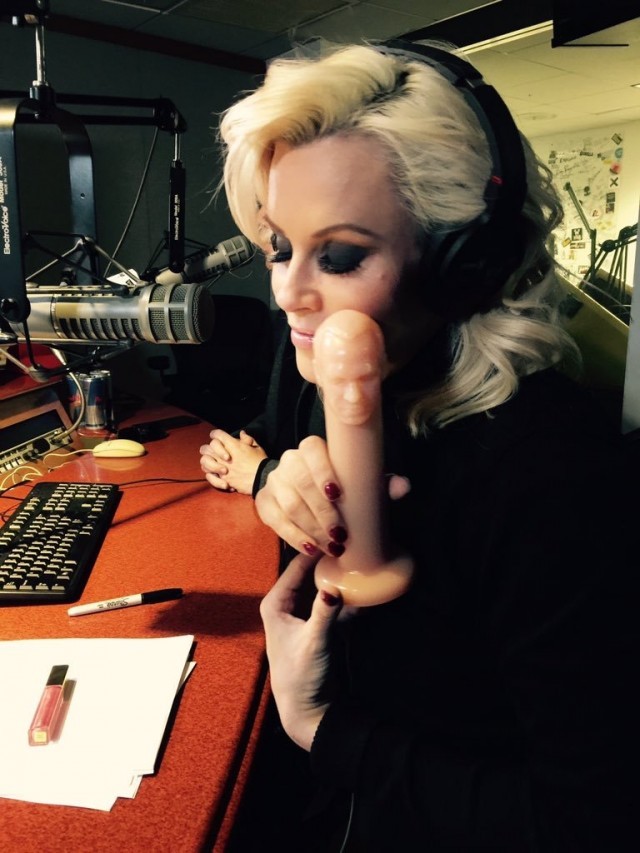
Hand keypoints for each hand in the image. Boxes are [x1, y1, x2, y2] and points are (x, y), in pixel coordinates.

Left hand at [199, 429, 266, 494]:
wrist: (262, 478)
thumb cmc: (260, 462)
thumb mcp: (256, 447)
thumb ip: (248, 439)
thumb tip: (242, 433)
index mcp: (232, 445)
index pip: (217, 434)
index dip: (216, 434)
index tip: (219, 437)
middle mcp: (224, 455)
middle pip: (206, 447)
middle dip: (210, 448)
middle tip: (215, 452)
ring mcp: (221, 468)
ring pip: (204, 461)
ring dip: (208, 461)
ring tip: (215, 463)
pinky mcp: (222, 479)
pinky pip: (208, 475)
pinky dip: (210, 475)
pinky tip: (216, 474)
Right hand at [255, 435, 410, 555]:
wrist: (301, 491)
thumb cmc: (338, 486)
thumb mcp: (358, 482)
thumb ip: (380, 484)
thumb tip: (404, 486)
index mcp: (312, 448)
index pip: (312, 450)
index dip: (323, 471)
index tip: (337, 495)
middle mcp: (290, 461)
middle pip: (300, 482)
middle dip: (321, 512)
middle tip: (340, 535)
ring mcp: (275, 481)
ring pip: (289, 505)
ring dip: (311, 529)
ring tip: (330, 547)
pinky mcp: (265, 503)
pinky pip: (276, 521)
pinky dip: (294, 537)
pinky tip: (310, 549)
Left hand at [260, 552, 342, 750]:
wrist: (308, 711)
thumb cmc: (301, 677)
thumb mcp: (314, 642)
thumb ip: (324, 613)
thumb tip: (333, 588)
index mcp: (275, 605)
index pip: (295, 567)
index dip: (314, 552)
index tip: (334, 537)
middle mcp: (287, 606)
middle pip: (309, 573)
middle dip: (328, 560)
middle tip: (349, 543)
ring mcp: (304, 616)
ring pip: (323, 586)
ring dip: (339, 576)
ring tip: (358, 559)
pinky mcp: (320, 628)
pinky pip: (336, 604)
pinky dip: (349, 598)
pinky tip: (366, 589)